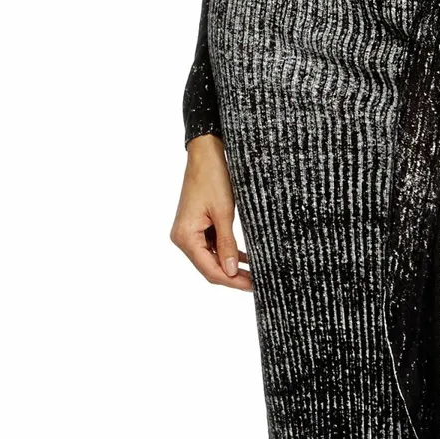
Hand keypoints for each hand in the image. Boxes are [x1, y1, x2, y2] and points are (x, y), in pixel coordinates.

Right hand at [171, 134, 251, 289]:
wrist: (206, 153)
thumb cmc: (213, 177)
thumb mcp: (224, 213)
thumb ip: (227, 244)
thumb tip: (230, 271)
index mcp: (185, 236)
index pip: (210, 269)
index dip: (232, 281)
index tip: (252, 285)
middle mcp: (182, 237)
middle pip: (209, 267)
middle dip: (232, 276)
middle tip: (257, 282)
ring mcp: (188, 232)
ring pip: (211, 258)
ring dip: (230, 266)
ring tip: (254, 274)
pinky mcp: (196, 226)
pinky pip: (212, 245)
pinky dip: (226, 252)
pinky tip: (244, 259)